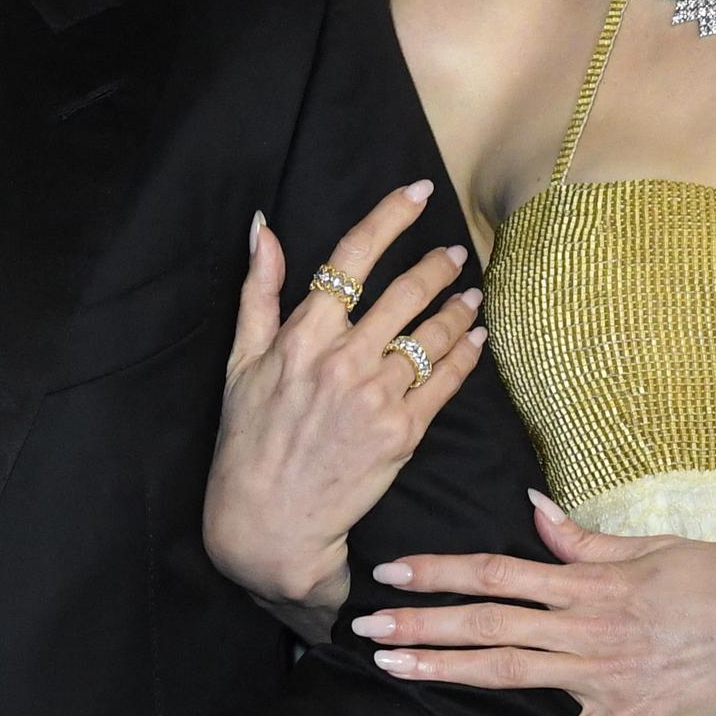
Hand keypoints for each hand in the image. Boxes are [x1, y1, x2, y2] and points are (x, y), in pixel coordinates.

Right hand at [203, 182, 488, 633]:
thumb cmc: (248, 440)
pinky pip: (445, 383)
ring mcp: (375, 397)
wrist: (268, 524)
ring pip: (431, 336)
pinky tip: (476, 339)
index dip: (389, 217)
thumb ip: (258, 291)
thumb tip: (264, 228)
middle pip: (404, 292)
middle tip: (455, 253)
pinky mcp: (402, 435)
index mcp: (302, 336)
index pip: (352, 258)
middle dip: (437, 265)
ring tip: (472, 294)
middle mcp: (342, 360)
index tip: (418, 191)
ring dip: (458, 308)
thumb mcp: (240, 361)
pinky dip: (466, 354)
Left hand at [354, 492, 715, 715]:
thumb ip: (585, 539)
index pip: (498, 571)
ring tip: (393, 667)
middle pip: (487, 623)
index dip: (440, 571)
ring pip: (509, 673)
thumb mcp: (654, 545)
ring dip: (446, 670)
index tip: (391, 570)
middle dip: (421, 622)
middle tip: (364, 625)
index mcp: (590, 581)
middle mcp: (586, 627)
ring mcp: (603, 677)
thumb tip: (532, 512)